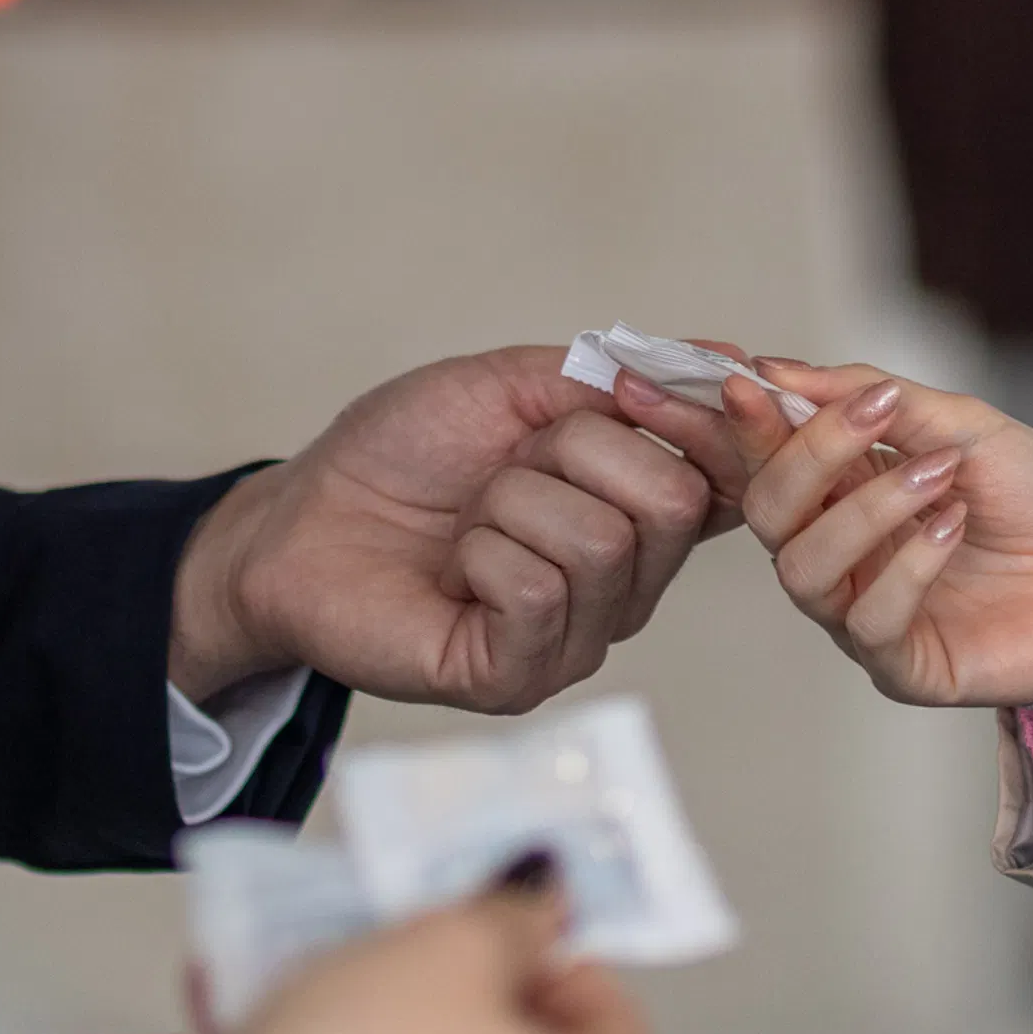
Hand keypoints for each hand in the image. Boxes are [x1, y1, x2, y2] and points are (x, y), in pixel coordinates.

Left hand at [170, 345, 720, 713]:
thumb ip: (615, 375)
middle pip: (672, 502)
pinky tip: (454, 569)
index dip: (699, 423)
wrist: (302, 519)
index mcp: (636, 511)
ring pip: (602, 542)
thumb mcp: (511, 386)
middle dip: (574, 450)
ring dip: (512, 501)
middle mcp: (624, 584)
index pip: (730, 477)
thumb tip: (725, 356)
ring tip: (469, 522)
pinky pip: (539, 594)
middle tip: (507, 465)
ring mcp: (576, 638)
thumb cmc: (402, 454)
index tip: (626, 387)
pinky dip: (482, 554)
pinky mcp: (517, 677)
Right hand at [724, 361, 1032, 708]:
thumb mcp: (958, 421)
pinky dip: (908, 567)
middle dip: (809, 457)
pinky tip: (953, 530)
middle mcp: (840, 552)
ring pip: (804, 572)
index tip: (751, 384)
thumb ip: (869, 393)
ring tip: (937, 475)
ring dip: (866, 511)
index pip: (768, 460)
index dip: (751, 424)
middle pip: (768, 515)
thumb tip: (776, 369)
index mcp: (841, 490)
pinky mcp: (901, 665)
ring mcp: (862, 610)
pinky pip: (868, 623)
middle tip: (870, 416)